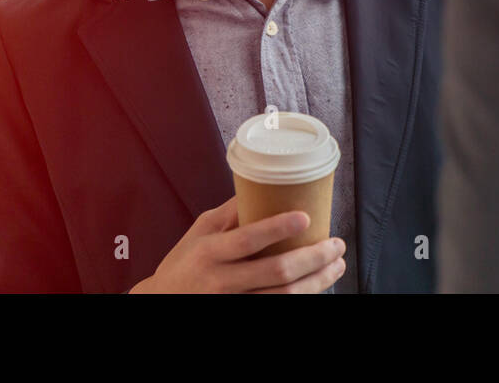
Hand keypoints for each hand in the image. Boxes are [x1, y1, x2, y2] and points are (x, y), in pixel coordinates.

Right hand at [128, 196, 346, 292]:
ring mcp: (233, 302)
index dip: (277, 228)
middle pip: (275, 272)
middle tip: (336, 245)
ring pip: (283, 296)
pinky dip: (302, 296)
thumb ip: (231, 212)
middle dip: (313, 259)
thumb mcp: (200, 230)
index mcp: (210, 251)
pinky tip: (317, 285)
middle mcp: (221, 280)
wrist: (162, 301)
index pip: (247, 239)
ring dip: (316, 281)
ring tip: (337, 265)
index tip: (305, 216)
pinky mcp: (241, 313)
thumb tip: (264, 184)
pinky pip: (277, 307)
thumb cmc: (184, 262)